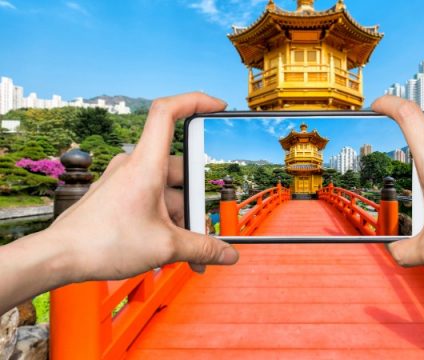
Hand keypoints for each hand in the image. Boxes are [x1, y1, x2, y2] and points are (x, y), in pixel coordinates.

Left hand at [50, 92, 238, 281]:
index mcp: (145, 165)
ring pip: (168, 190)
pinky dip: (167, 221)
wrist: (60, 257)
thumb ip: (202, 248)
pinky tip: (173, 248)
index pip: (168, 112)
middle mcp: (134, 166)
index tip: (218, 106)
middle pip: (180, 170)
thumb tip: (228, 254)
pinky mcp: (120, 196)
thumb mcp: (165, 247)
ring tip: (190, 250)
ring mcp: (125, 181)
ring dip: (183, 218)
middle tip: (205, 225)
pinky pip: (153, 201)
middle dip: (197, 201)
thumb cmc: (101, 242)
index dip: (195, 100)